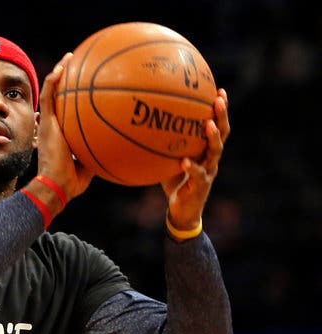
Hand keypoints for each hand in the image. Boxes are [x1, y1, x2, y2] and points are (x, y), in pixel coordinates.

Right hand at [35, 53, 94, 202]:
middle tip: (75, 67)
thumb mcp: (89, 166)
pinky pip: (49, 95)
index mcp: (61, 135)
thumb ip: (96, 153)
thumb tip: (114, 149)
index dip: (71, 101)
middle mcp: (53, 126)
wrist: (57, 185)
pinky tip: (63, 66)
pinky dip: (54, 80)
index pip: (64, 114)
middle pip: (58, 98)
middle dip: (65, 81)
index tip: (82, 90)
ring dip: (59, 73)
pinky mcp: (47, 122)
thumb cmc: (72, 182)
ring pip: (51, 92)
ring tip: (69, 57)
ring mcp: (49, 123)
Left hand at [161, 88, 229, 229]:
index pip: (217, 125)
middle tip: (219, 99)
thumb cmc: (175, 182)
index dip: (220, 109)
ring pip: (215, 151)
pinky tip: (184, 161)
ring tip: (208, 125)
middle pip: (222, 133)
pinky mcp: (201, 186)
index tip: (219, 90)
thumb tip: (143, 124)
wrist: (182, 210)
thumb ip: (163, 144)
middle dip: (222, 116)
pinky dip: (192, 168)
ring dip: (212, 137)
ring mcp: (208, 171)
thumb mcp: (168, 159)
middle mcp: (211, 158)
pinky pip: (198, 175)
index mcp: (205, 150)